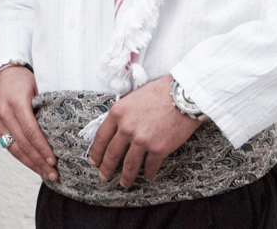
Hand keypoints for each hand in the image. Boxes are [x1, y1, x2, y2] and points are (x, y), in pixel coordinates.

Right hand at [0, 66, 57, 181]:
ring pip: (13, 148)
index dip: (42, 148)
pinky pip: (7, 145)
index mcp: (16, 102)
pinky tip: (32, 164)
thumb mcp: (38, 87)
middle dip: (38, 161)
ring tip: (44, 174)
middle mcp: (3, 112)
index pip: (31, 131)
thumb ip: (45, 106)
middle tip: (53, 174)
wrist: (2, 72)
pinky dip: (20, 156)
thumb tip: (63, 129)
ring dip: (30, 163)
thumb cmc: (24, 79)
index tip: (53, 161)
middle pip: (23, 143)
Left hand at [88, 74, 202, 187]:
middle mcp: (126, 128)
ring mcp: (142, 140)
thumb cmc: (159, 92)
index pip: (101, 137)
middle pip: (112, 154)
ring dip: (126, 177)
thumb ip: (123, 115)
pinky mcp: (158, 149)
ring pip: (129, 165)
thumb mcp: (132, 99)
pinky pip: (150, 166)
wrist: (182, 95)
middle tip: (104, 176)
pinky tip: (148, 176)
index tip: (94, 161)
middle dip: (106, 168)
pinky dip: (149, 173)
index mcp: (117, 113)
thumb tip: (117, 131)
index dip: (96, 152)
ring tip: (124, 183)